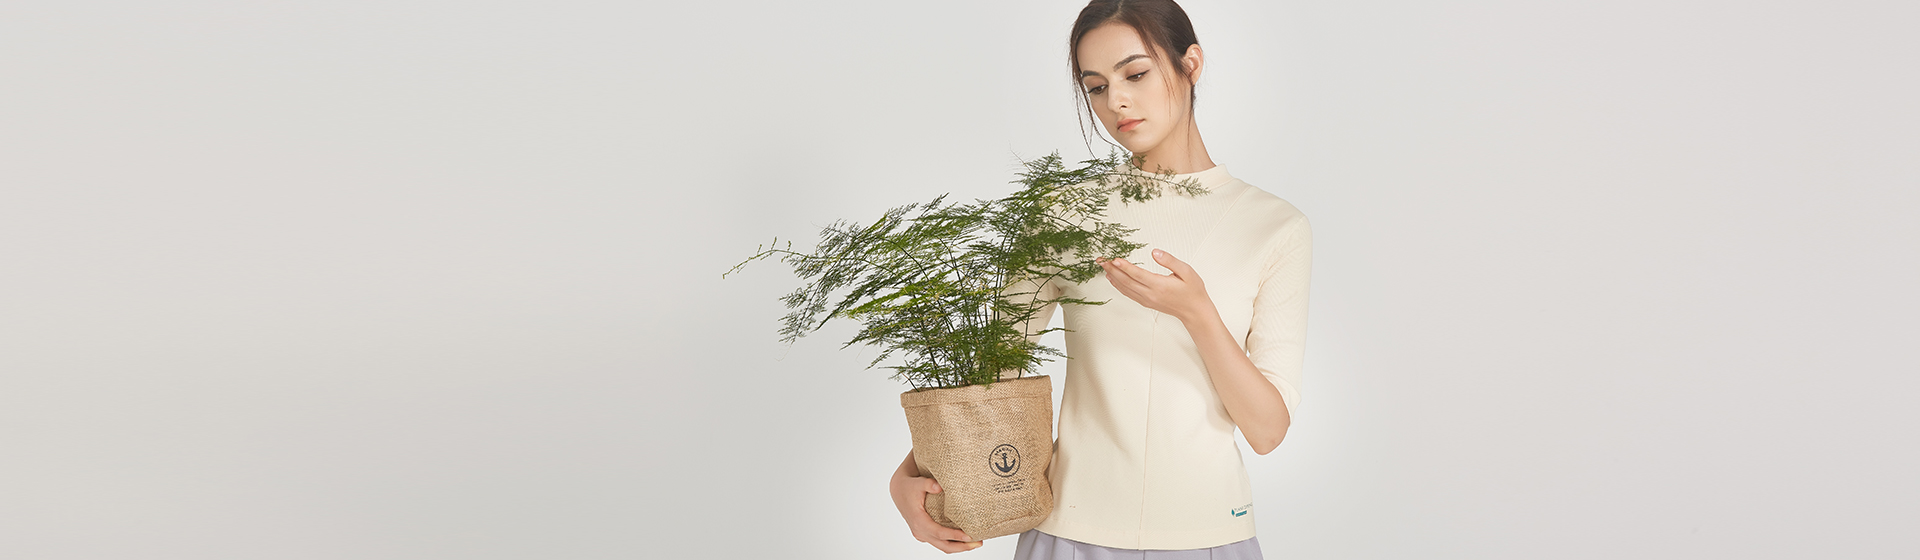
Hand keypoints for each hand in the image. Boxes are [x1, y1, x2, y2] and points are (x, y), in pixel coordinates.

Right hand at [890, 470, 982, 552]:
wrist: (899, 490)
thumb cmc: (909, 486)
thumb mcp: (918, 483)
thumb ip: (928, 484)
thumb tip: (939, 486)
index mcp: (918, 521)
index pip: (939, 533)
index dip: (954, 536)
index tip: (969, 536)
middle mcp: (919, 531)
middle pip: (943, 545)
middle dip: (962, 546)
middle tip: (978, 542)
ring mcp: (921, 534)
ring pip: (942, 546)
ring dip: (959, 547)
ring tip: (975, 543)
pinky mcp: (924, 533)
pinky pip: (939, 542)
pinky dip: (952, 543)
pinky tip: (964, 539)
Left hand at [1098, 248, 1212, 321]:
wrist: (1195, 311)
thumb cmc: (1192, 291)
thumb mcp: (1186, 271)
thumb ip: (1170, 261)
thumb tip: (1155, 252)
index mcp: (1160, 286)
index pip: (1138, 275)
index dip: (1125, 267)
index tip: (1114, 259)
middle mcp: (1150, 294)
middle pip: (1127, 281)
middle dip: (1112, 269)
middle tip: (1101, 260)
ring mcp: (1147, 300)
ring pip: (1125, 288)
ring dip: (1113, 276)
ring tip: (1103, 266)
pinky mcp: (1146, 302)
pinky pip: (1128, 293)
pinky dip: (1118, 285)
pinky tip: (1113, 278)